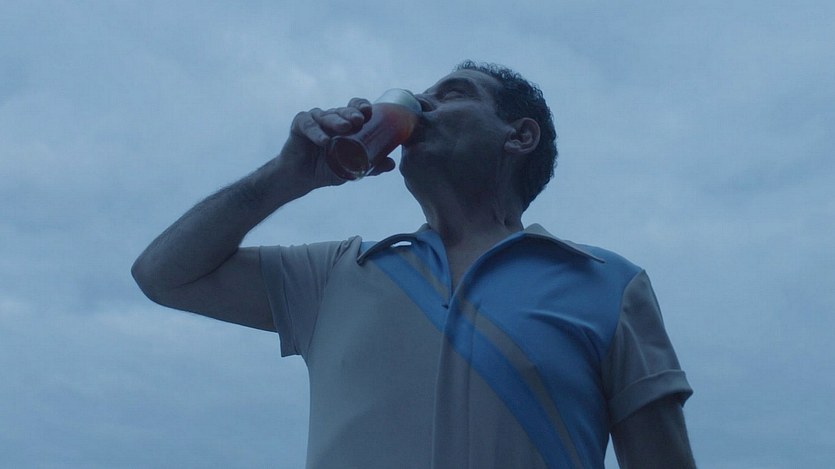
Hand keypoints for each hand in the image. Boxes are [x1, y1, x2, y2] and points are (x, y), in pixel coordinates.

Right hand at [278, 98, 393, 186]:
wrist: (302, 178)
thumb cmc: (326, 169)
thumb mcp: (351, 169)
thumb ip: (371, 167)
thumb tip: (391, 164)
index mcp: (343, 123)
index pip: (354, 108)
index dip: (361, 106)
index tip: (368, 112)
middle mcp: (330, 118)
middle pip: (342, 110)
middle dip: (351, 113)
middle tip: (359, 120)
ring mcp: (314, 120)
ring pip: (325, 115)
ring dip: (335, 121)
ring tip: (344, 128)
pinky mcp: (299, 126)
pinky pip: (307, 125)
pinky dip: (316, 132)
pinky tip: (323, 140)